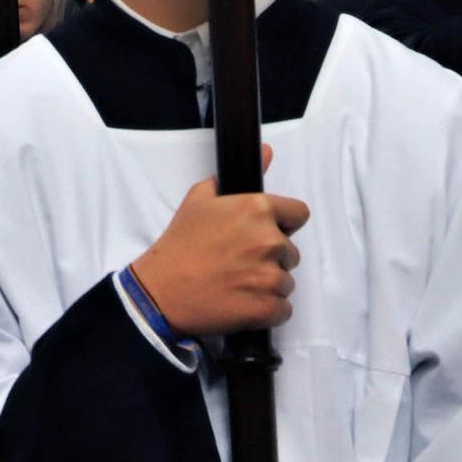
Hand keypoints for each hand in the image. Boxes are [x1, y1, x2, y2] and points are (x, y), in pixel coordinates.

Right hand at [129, 145, 308, 335]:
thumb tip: (265, 152)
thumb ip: (236, 178)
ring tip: (236, 282)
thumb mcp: (200, 199)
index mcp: (256, 209)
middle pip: (291, 251)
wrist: (162, 289)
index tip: (265, 232)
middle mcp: (268, 240)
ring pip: (286, 281)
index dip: (283, 223)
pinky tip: (242, 301)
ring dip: (267, 284)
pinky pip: (283, 309)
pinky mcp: (268, 306)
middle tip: (238, 261)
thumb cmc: (179, 244)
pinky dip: (266, 309)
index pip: (299, 213)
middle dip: (270, 257)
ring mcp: (270, 276)